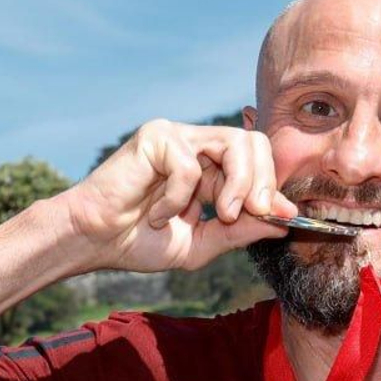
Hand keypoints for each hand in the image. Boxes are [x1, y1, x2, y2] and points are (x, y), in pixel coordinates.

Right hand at [67, 120, 296, 273]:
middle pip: (253, 143)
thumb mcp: (201, 244)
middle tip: (254, 212)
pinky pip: (189, 167)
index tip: (286, 218)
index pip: (256, 163)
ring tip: (220, 214)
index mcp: (210, 168)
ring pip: (233, 143)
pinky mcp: (156, 136)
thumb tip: (284, 222)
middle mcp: (197, 145)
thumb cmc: (139, 242)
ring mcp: (177, 136)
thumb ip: (240, 231)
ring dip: (236, 184)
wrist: (94, 242)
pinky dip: (178, 199)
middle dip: (262, 181)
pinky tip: (156, 214)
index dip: (274, 189)